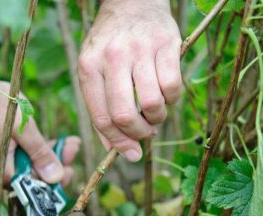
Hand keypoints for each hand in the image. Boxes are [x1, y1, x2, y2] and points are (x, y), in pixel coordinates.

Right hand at [0, 13, 78, 185]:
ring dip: (47, 155)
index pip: (33, 186)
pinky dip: (34, 150)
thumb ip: (39, 154)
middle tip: (73, 147)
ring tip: (68, 141)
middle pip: (31, 176)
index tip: (72, 167)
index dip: (55, 178)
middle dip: (55, 163)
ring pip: (27, 166)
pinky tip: (50, 141)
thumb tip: (55, 178)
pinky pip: (18, 157)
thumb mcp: (23, 127)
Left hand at [78, 0, 181, 161]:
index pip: (102, 117)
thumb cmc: (111, 43)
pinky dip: (172, 99)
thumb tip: (116, 149)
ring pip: (152, 104)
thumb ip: (100, 108)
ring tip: (155, 112)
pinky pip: (173, 87)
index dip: (118, 143)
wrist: (133, 2)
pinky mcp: (166, 44)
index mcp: (89, 67)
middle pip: (125, 115)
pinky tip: (166, 94)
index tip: (132, 153)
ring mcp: (140, 49)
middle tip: (146, 133)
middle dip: (138, 134)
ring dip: (157, 118)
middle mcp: (112, 57)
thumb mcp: (95, 70)